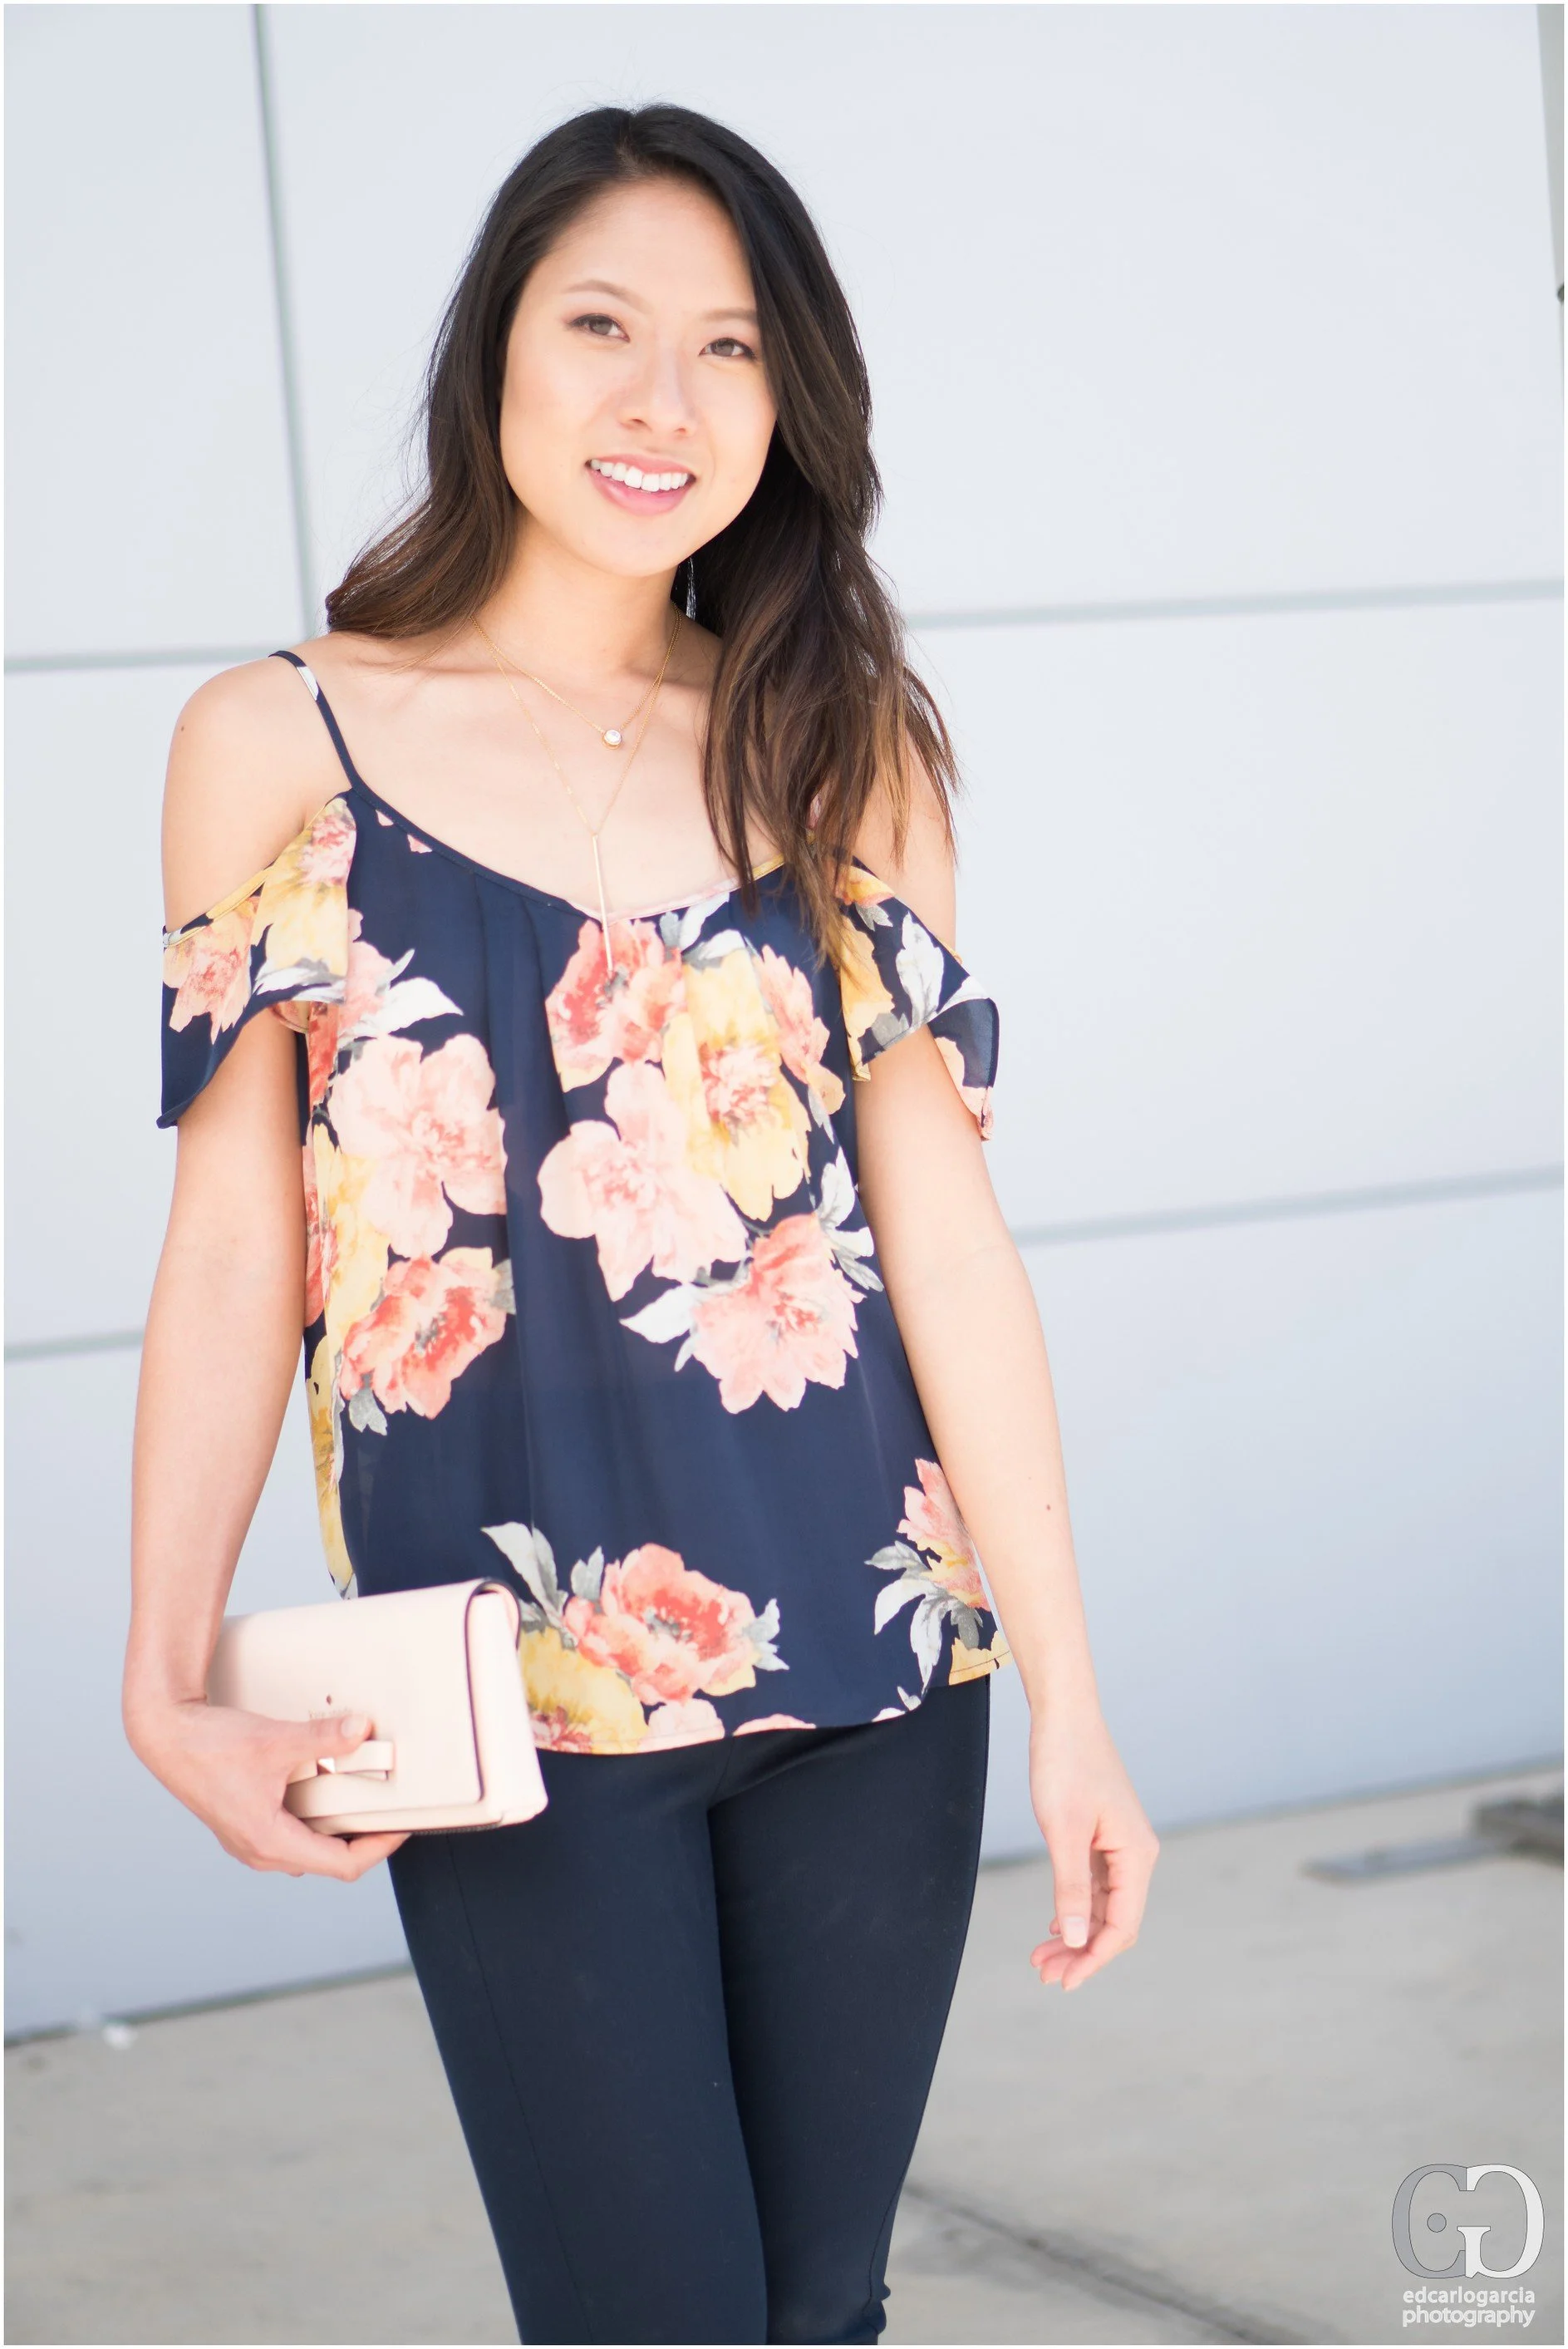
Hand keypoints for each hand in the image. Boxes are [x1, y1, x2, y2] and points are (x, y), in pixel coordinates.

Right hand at [125, 1697, 410, 1879]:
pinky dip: (314, 1822)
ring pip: (308, 1851)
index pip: (342, 1866)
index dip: (379, 1848)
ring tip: (362, 1804)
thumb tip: (362, 1729)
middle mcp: (260, 1851)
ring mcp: (250, 1843)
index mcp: (270, 1841)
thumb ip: (324, 1738)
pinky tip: (323, 1793)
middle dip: (363, 1840)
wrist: (166, 1737)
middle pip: (328, 1862)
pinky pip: (291, 1837)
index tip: (402, 1828)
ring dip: (336, 1832)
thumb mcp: (276, 1740)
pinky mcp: (244, 1827)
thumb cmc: (211, 1745)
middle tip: (389, 1812)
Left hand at [1027, 1708, 1157, 1991]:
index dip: (1094, 1959)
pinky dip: (1076, 1909)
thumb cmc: (1065, 1766)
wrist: (1065, 1716)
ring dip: (1076, 1934)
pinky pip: (1096, 1886)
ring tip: (1041, 1958)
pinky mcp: (1103, 1836)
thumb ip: (1072, 1888)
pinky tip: (1055, 1926)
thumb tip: (1078, 1941)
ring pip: (1104, 1906)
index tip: (1063, 1983)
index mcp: (1136, 1855)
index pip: (1123, 1925)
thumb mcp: (1064, 1831)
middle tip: (1043, 1975)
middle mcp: (1136, 1855)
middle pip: (1115, 1921)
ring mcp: (1121, 1846)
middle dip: (1082, 1953)